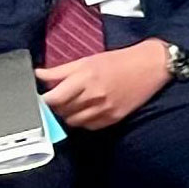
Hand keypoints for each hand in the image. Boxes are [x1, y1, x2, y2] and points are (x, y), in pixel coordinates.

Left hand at [36, 40, 171, 130]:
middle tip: (57, 100)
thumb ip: (60, 70)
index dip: (43, 101)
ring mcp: (105, 109)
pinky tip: (86, 110)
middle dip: (55, 107)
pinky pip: (90, 126)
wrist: (150, 66)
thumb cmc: (118, 61)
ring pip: (74, 121)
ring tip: (72, 105)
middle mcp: (94, 95)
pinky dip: (84, 121)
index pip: (54, 99)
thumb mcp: (87, 61)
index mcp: (85, 78)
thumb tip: (38, 74)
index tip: (41, 98)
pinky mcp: (114, 118)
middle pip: (62, 111)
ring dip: (69, 115)